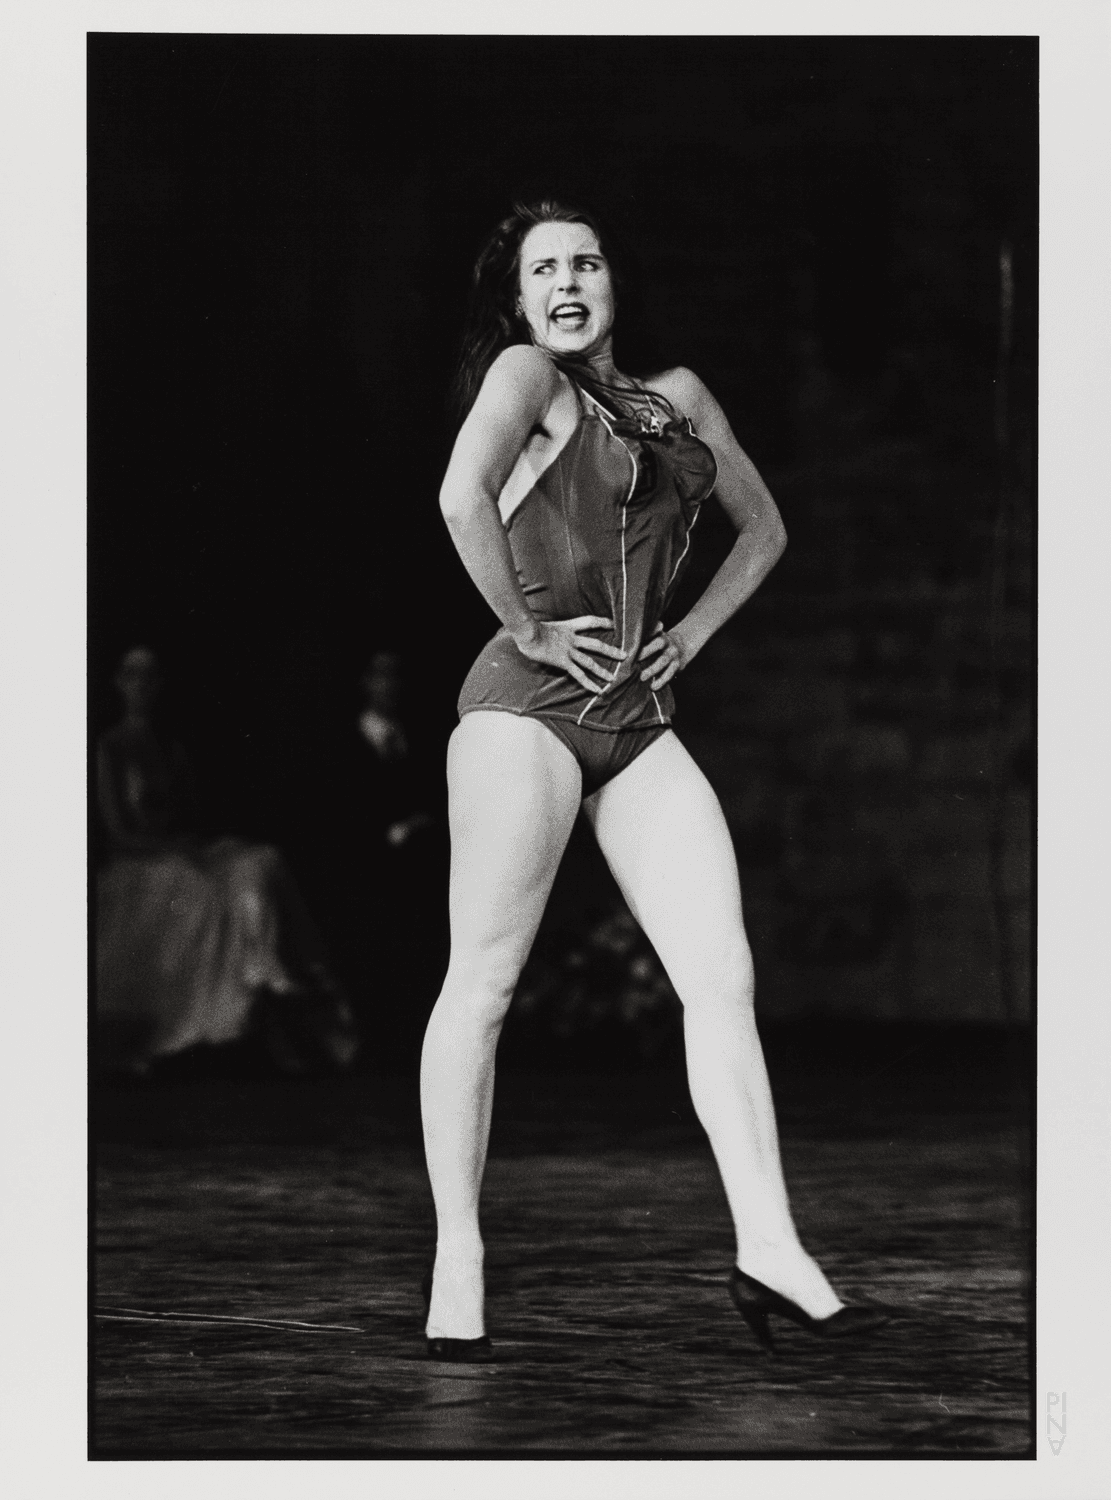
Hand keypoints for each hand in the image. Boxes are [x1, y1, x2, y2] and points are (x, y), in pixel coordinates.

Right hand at [512, 615, 626, 694]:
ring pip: (590, 662)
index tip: (613, 623)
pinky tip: (597, 690)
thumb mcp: (544, 625)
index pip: (590, 621)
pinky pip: (578, 674)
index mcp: (568, 627)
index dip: (602, 622)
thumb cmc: (529, 629)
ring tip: (613, 678)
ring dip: (602, 670)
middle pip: (596, 644)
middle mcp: (571, 639)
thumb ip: (551, 630)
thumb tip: (547, 633)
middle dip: (611, 650)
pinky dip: (588, 683)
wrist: (527, 632)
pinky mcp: (562, 662)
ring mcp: (568, 651)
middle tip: (625, 655)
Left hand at [638, 625, 687, 689]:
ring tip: (642, 678)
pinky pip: (670, 673)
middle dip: (647, 651)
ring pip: (664, 660)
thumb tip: (619, 635)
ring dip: (652, 669)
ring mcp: (673, 653)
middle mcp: (667, 641)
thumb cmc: (659, 644)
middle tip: (635, 659)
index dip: (650, 628)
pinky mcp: (678, 665)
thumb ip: (641, 636)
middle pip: (659, 643)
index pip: (654, 628)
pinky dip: (661, 681)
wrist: (683, 648)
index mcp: (658, 633)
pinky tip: (653, 687)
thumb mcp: (653, 636)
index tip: (638, 635)